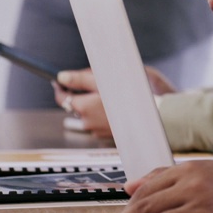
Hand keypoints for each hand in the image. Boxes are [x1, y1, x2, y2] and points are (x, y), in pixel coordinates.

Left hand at [55, 67, 176, 139]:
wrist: (152, 117)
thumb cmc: (129, 96)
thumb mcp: (102, 81)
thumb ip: (80, 79)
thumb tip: (62, 77)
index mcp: (83, 107)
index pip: (61, 97)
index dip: (61, 87)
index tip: (61, 80)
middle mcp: (86, 122)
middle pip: (77, 105)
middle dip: (83, 94)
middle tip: (96, 82)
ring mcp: (97, 130)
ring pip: (89, 113)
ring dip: (94, 104)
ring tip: (111, 94)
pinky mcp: (107, 135)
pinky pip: (100, 121)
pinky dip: (104, 113)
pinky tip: (117, 106)